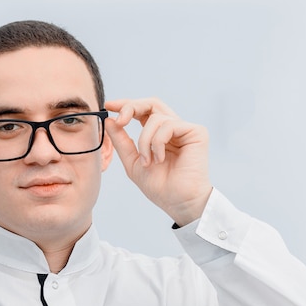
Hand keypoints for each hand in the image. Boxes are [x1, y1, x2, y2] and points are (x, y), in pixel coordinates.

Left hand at [104, 98, 212, 225]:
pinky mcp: (197, 132)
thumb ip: (121, 141)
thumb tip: (109, 120)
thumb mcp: (132, 162)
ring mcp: (185, 129)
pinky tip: (160, 159)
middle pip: (152, 103)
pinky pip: (169, 125)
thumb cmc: (159, 186)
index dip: (126, 105)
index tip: (108, 106)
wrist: (177, 202)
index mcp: (158, 133)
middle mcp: (173, 128)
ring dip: (144, 140)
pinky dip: (157, 142)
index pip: (143, 111)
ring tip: (147, 161)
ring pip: (155, 118)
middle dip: (132, 107)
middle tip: (120, 120)